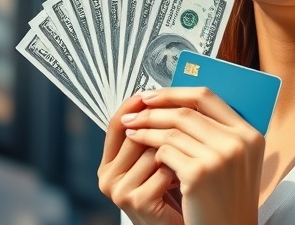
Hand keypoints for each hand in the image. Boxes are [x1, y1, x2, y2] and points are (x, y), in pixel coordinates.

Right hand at [98, 94, 184, 224]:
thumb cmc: (173, 195)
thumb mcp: (156, 163)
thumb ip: (151, 137)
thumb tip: (160, 96)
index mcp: (109, 163)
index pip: (115, 125)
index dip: (132, 106)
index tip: (151, 93)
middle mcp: (107, 176)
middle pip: (135, 134)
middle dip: (163, 131)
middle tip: (186, 134)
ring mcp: (119, 190)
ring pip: (152, 150)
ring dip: (176, 153)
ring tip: (188, 162)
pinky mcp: (135, 200)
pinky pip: (164, 169)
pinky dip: (180, 171)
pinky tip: (186, 181)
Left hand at [122, 87, 263, 224]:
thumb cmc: (227, 199)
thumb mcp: (233, 162)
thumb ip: (216, 133)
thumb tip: (175, 103)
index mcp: (249, 134)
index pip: (207, 97)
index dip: (175, 92)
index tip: (152, 95)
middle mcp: (238, 142)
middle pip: (186, 111)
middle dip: (154, 109)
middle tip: (133, 111)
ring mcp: (220, 158)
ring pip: (172, 130)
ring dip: (146, 128)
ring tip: (130, 129)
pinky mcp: (200, 174)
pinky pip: (165, 152)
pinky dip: (151, 150)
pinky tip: (142, 152)